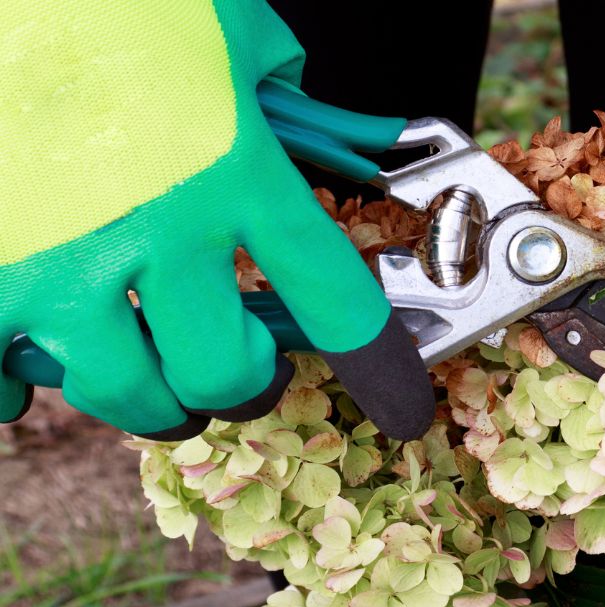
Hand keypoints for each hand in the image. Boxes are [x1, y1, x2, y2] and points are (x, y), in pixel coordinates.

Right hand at [0, 0, 432, 439]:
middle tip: (243, 370)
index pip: (330, 295)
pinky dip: (19, 388)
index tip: (394, 396)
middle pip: (223, 370)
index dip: (374, 359)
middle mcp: (157, 228)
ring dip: (153, 399)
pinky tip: (34, 370)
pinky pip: (1, 379)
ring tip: (157, 385)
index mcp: (235, 168)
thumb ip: (272, 81)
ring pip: (126, 392)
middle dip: (244, 382)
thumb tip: (289, 103)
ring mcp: (60, 260)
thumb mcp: (228, 21)